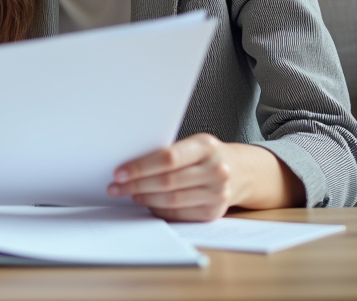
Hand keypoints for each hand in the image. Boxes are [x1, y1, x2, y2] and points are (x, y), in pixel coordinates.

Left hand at [107, 134, 304, 221]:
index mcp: (206, 146)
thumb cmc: (207, 155)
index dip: (140, 167)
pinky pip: (179, 213)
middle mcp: (216, 170)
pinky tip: (146, 202)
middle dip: (136, 184)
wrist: (240, 171)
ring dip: (144, 198)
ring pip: (171, 200)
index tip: (119, 172)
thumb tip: (130, 165)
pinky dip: (158, 209)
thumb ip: (169, 152)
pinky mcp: (214, 212)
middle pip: (167, 181)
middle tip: (115, 186)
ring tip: (128, 194)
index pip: (168, 158)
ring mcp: (217, 194)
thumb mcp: (193, 144)